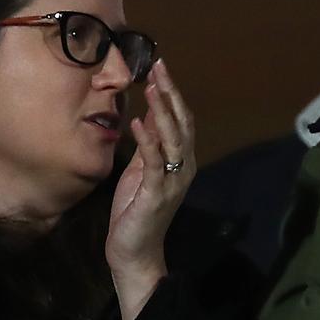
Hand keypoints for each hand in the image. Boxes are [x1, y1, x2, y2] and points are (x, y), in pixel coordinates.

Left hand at [106, 58, 194, 319]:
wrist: (135, 252)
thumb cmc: (136, 211)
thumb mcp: (142, 170)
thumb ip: (149, 144)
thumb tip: (149, 113)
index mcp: (181, 160)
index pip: (181, 119)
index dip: (172, 93)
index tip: (159, 67)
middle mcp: (183, 167)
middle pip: (181, 123)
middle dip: (170, 93)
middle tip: (159, 66)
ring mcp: (172, 180)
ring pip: (172, 138)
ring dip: (162, 111)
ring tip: (151, 87)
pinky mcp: (156, 193)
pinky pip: (154, 162)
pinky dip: (147, 140)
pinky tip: (137, 122)